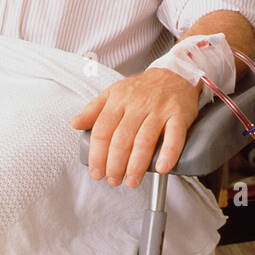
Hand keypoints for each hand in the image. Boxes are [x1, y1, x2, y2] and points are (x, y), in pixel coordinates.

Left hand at [70, 68, 199, 188]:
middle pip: (121, 139)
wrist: (176, 74)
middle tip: (114, 180)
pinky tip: (161, 167)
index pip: (102, 131)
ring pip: (144, 140)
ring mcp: (159, 109)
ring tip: (132, 180)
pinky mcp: (179, 114)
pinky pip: (174, 135)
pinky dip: (168, 153)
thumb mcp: (114, 93)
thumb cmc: (143, 89)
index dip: (97, 155)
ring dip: (137, 165)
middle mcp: (138, 104)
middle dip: (115, 165)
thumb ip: (93, 110)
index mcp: (118, 100)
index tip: (97, 172)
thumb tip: (75, 124)